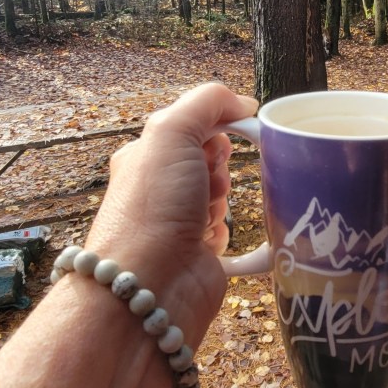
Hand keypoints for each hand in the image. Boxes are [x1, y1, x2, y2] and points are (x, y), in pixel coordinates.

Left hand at [85, 83, 257, 344]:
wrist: (150, 284)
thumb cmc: (153, 206)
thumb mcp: (173, 131)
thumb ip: (208, 103)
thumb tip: (243, 103)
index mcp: (144, 157)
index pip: (190, 129)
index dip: (213, 131)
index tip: (220, 142)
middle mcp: (157, 190)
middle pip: (208, 162)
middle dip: (218, 168)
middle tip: (208, 182)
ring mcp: (176, 224)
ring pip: (219, 197)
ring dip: (222, 201)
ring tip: (205, 214)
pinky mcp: (197, 256)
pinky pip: (225, 233)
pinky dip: (225, 233)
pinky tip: (209, 240)